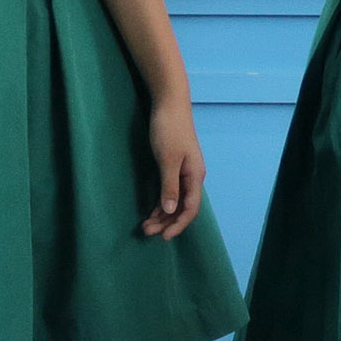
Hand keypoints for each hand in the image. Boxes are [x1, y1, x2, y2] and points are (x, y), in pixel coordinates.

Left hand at [141, 95, 205, 238]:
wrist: (169, 103)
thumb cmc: (169, 130)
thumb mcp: (168, 160)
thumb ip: (170, 186)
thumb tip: (170, 210)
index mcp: (195, 176)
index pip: (190, 209)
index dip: (177, 225)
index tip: (163, 237)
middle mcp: (192, 177)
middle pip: (182, 208)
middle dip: (166, 223)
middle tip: (146, 232)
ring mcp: (184, 172)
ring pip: (175, 201)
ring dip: (162, 215)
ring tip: (146, 225)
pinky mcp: (174, 166)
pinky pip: (170, 192)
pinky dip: (161, 203)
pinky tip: (151, 211)